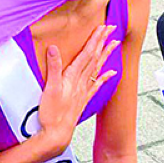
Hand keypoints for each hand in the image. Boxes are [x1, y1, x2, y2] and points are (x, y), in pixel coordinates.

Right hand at [37, 25, 118, 155]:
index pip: (87, 53)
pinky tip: (110, 73)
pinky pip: (96, 85)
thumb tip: (54, 49)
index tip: (102, 27)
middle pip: (94, 58)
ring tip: (114, 44)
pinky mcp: (82, 100)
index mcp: (72, 77)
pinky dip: (104, 77)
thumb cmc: (51, 114)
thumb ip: (53, 68)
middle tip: (111, 29)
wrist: (56, 135)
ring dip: (105, 55)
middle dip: (103, 42)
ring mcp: (83, 91)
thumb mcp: (49, 89)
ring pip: (97, 68)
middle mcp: (81, 82)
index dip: (95, 39)